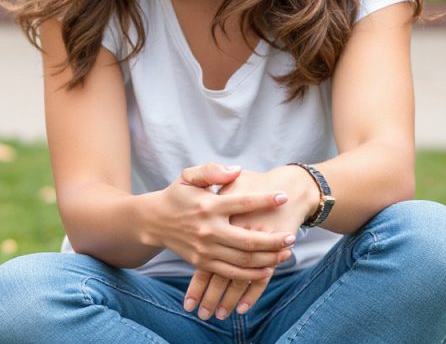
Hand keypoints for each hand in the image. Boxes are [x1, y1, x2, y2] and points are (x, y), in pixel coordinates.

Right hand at [184, 166, 316, 320]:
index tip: (284, 197)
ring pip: (244, 259)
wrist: (153, 221)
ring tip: (286, 252)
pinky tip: (268, 269)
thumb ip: (212, 171)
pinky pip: (232, 273)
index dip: (265, 200)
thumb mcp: (188, 176)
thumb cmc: (177, 196)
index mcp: (207, 205)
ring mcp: (205, 249)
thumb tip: (237, 171)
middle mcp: (208, 229)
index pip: (242, 203)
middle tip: (292, 236)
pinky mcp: (202, 263)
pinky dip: (252, 274)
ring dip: (269, 258)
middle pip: (248, 239)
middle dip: (274, 240)